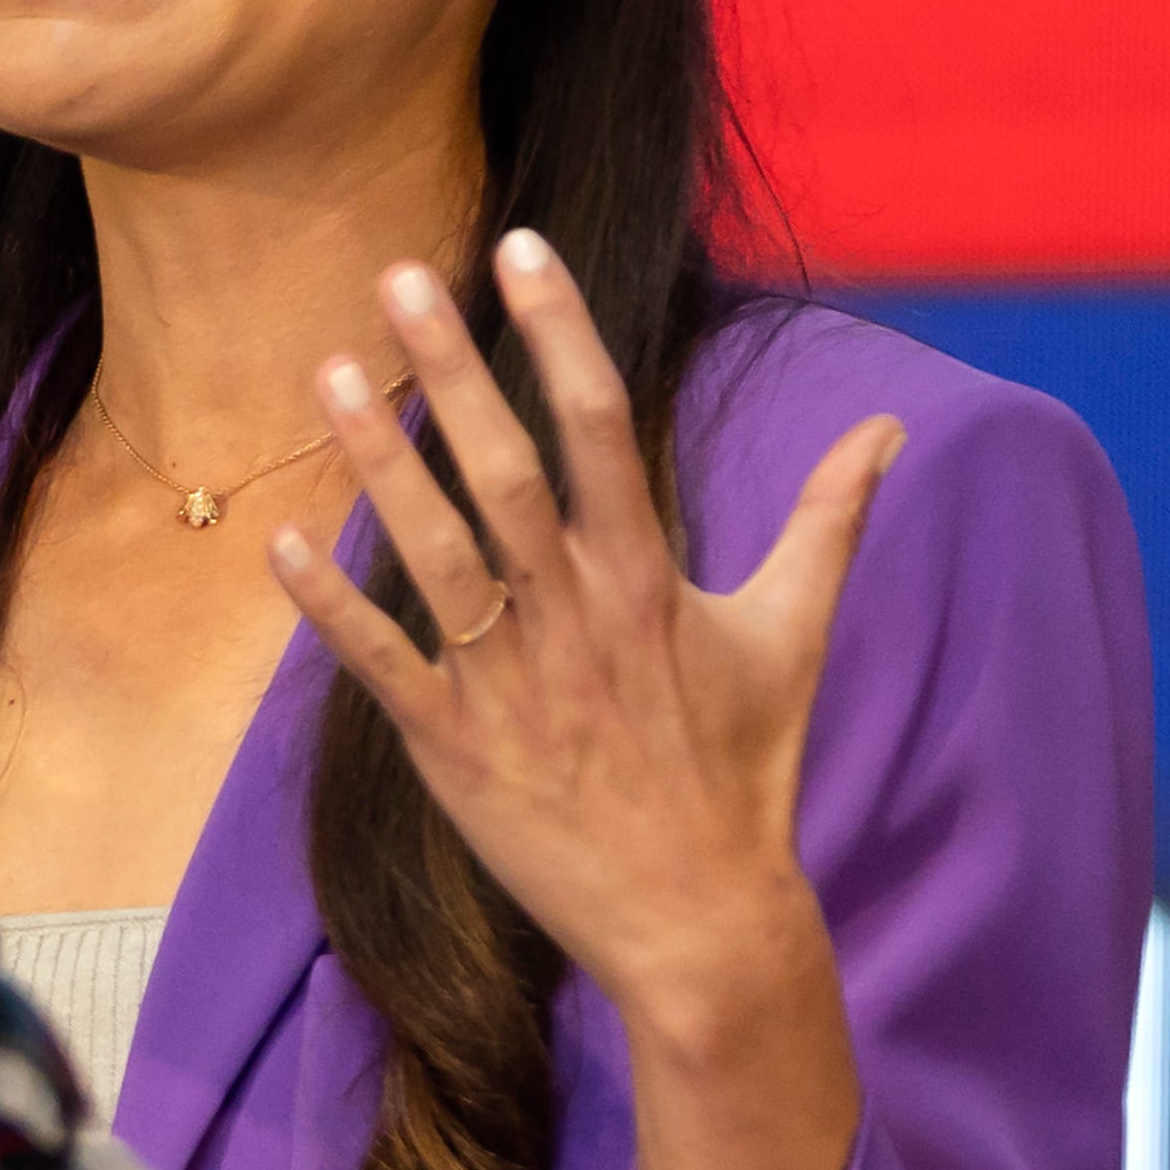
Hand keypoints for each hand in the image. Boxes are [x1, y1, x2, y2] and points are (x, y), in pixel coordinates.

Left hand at [263, 233, 893, 1169]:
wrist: (700, 921)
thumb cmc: (744, 770)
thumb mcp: (792, 635)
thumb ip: (828, 520)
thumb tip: (888, 427)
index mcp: (649, 580)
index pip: (603, 427)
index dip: (560, 334)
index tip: (521, 247)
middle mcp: (576, 618)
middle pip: (506, 473)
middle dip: (452, 372)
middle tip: (397, 276)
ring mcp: (512, 684)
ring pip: (434, 554)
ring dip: (380, 464)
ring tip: (331, 371)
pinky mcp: (456, 750)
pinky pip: (382, 665)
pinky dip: (332, 607)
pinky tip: (282, 539)